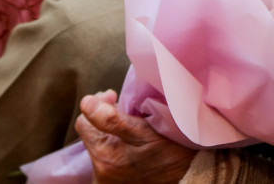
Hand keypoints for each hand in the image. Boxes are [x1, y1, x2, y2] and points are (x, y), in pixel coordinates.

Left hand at [75, 90, 196, 183]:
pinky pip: (107, 158)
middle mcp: (99, 173)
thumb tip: (86, 103)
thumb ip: (111, 119)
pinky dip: (115, 147)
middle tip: (123, 108)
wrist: (189, 175)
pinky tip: (130, 144)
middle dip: (103, 119)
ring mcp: (105, 181)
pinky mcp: (112, 183)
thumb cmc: (171, 151)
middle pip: (90, 135)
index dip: (98, 105)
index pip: (83, 123)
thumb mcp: (144, 131)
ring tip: (130, 127)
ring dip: (110, 133)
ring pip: (99, 145)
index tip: (114, 97)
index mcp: (103, 157)